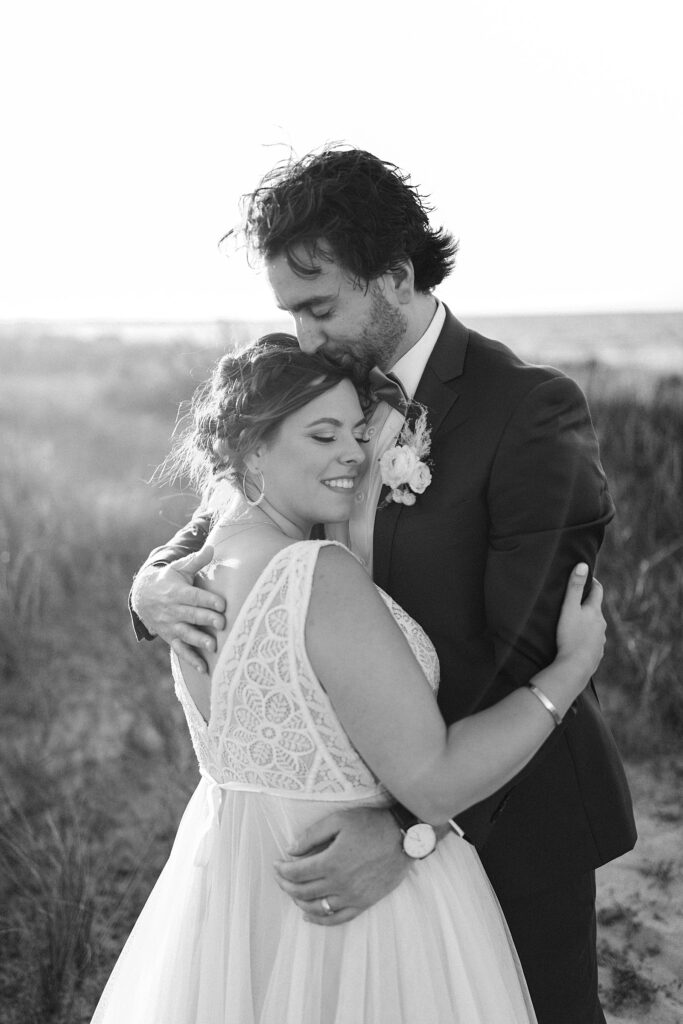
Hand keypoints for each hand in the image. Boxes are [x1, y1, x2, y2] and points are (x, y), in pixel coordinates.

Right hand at [131, 546, 225, 672]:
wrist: (142, 596)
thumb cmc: (168, 580)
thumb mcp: (179, 568)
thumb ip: (196, 560)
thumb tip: (213, 548)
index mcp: (177, 592)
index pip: (193, 597)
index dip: (208, 600)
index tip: (223, 604)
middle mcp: (173, 610)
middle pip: (191, 615)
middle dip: (206, 619)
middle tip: (222, 624)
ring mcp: (171, 625)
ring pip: (186, 634)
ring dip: (199, 640)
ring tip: (213, 646)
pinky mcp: (171, 637)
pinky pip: (181, 650)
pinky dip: (192, 660)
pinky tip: (205, 669)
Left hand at [273, 807, 409, 925]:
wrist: (404, 837)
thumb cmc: (371, 824)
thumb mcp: (339, 820)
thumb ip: (312, 835)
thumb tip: (291, 850)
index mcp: (331, 862)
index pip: (297, 873)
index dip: (282, 870)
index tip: (277, 865)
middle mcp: (339, 883)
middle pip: (303, 892)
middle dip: (286, 886)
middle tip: (280, 877)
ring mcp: (352, 896)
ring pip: (317, 908)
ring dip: (300, 902)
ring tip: (293, 893)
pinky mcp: (364, 903)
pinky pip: (338, 918)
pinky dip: (321, 920)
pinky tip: (310, 916)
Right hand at [555, 563, 605, 676]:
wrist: (575, 667)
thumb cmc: (570, 636)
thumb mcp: (569, 608)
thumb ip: (574, 586)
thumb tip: (583, 564)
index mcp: (595, 612)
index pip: (598, 591)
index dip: (593, 582)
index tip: (588, 577)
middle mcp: (601, 625)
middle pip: (596, 610)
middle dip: (588, 605)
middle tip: (576, 601)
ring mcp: (600, 641)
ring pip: (595, 627)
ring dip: (588, 623)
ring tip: (575, 624)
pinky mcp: (596, 654)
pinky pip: (592, 643)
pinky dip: (586, 640)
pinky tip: (578, 643)